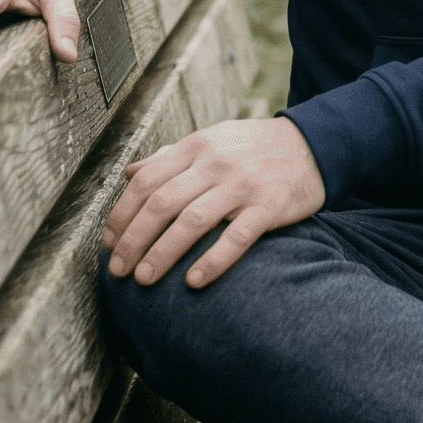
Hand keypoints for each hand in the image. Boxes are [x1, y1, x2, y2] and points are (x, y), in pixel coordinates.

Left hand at [104, 115, 325, 287]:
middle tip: (118, 270)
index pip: (147, 181)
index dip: (123, 214)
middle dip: (134, 239)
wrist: (313, 144)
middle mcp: (216, 163)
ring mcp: (243, 185)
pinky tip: (193, 281)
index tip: (109, 243)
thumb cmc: (252, 148)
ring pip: (192, 221)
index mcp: (196, 147)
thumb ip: (170, 157)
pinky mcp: (269, 207)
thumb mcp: (210, 141)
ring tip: (144, 279)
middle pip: (162, 203)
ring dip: (163, 253)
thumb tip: (130, 173)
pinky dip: (213, 261)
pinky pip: (236, 237)